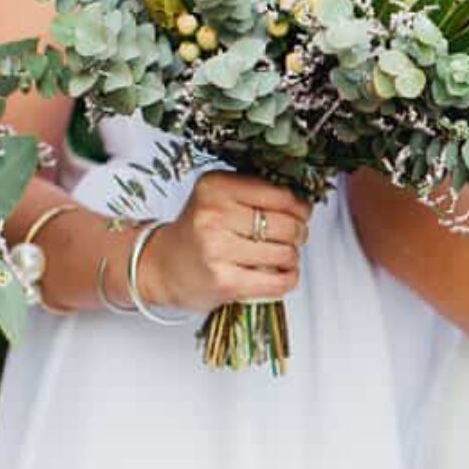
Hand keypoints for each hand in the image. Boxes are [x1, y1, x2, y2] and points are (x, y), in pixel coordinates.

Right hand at [137, 172, 311, 313]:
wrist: (163, 267)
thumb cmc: (198, 231)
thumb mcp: (218, 197)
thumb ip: (256, 191)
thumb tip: (304, 201)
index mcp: (215, 186)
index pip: (281, 195)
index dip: (300, 207)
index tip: (300, 213)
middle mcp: (213, 215)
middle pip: (287, 225)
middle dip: (298, 233)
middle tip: (291, 237)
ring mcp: (217, 249)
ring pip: (286, 253)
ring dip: (291, 257)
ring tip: (278, 256)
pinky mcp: (224, 281)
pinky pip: (278, 281)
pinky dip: (288, 279)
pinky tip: (279, 274)